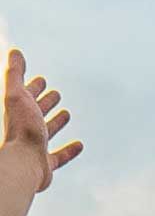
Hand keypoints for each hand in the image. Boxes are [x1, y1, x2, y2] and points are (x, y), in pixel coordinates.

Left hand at [2, 47, 83, 194]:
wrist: (22, 163)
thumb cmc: (20, 129)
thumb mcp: (16, 95)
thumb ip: (15, 74)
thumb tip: (14, 51)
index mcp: (18, 112)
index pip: (25, 95)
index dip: (33, 87)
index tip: (41, 79)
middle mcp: (25, 129)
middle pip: (35, 113)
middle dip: (44, 102)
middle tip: (55, 94)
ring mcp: (34, 147)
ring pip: (46, 132)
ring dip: (55, 122)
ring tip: (66, 113)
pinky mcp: (44, 164)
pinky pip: (59, 156)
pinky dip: (69, 150)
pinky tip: (79, 145)